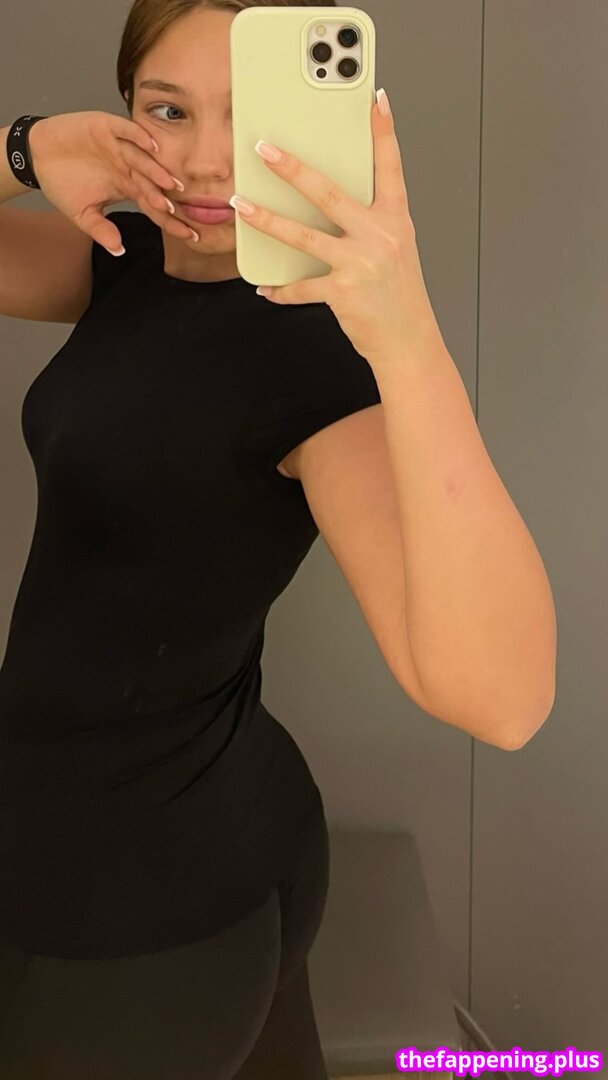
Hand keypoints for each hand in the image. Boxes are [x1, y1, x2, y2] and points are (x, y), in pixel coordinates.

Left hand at [231, 91, 437, 367]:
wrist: (408, 341)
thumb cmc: (398, 296)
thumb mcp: (394, 250)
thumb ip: (369, 222)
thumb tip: (327, 203)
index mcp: (395, 220)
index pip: (390, 167)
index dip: (383, 132)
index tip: (374, 100)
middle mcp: (379, 236)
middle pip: (329, 193)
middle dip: (292, 168)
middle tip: (265, 149)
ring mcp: (360, 263)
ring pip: (303, 236)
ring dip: (267, 220)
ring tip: (240, 206)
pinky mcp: (343, 292)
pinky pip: (302, 287)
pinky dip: (281, 290)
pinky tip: (265, 288)